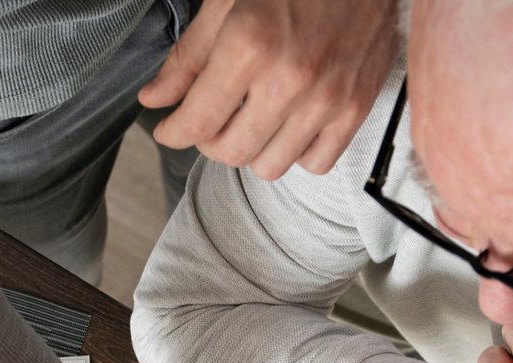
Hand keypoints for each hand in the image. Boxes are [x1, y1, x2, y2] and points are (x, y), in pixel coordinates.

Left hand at [139, 0, 400, 180]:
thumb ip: (190, 54)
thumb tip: (156, 97)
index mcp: (250, 45)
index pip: (198, 121)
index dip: (173, 132)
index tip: (169, 129)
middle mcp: (289, 80)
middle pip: (231, 152)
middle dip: (209, 140)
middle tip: (209, 118)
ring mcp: (326, 99)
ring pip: (271, 166)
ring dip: (252, 148)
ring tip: (251, 118)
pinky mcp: (356, 108)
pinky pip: (315, 162)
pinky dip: (296, 151)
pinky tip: (289, 123)